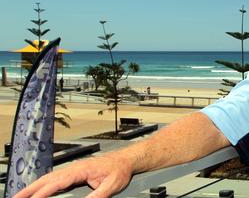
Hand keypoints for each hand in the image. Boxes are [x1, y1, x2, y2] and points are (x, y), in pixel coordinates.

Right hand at [13, 154, 132, 197]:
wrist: (127, 160)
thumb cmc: (120, 170)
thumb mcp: (111, 185)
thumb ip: (97, 196)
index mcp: (81, 169)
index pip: (58, 181)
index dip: (44, 191)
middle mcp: (74, 168)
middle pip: (48, 178)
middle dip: (31, 188)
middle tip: (17, 197)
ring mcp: (74, 170)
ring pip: (49, 178)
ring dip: (34, 187)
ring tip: (21, 196)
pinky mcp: (75, 173)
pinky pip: (55, 180)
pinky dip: (43, 185)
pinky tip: (38, 192)